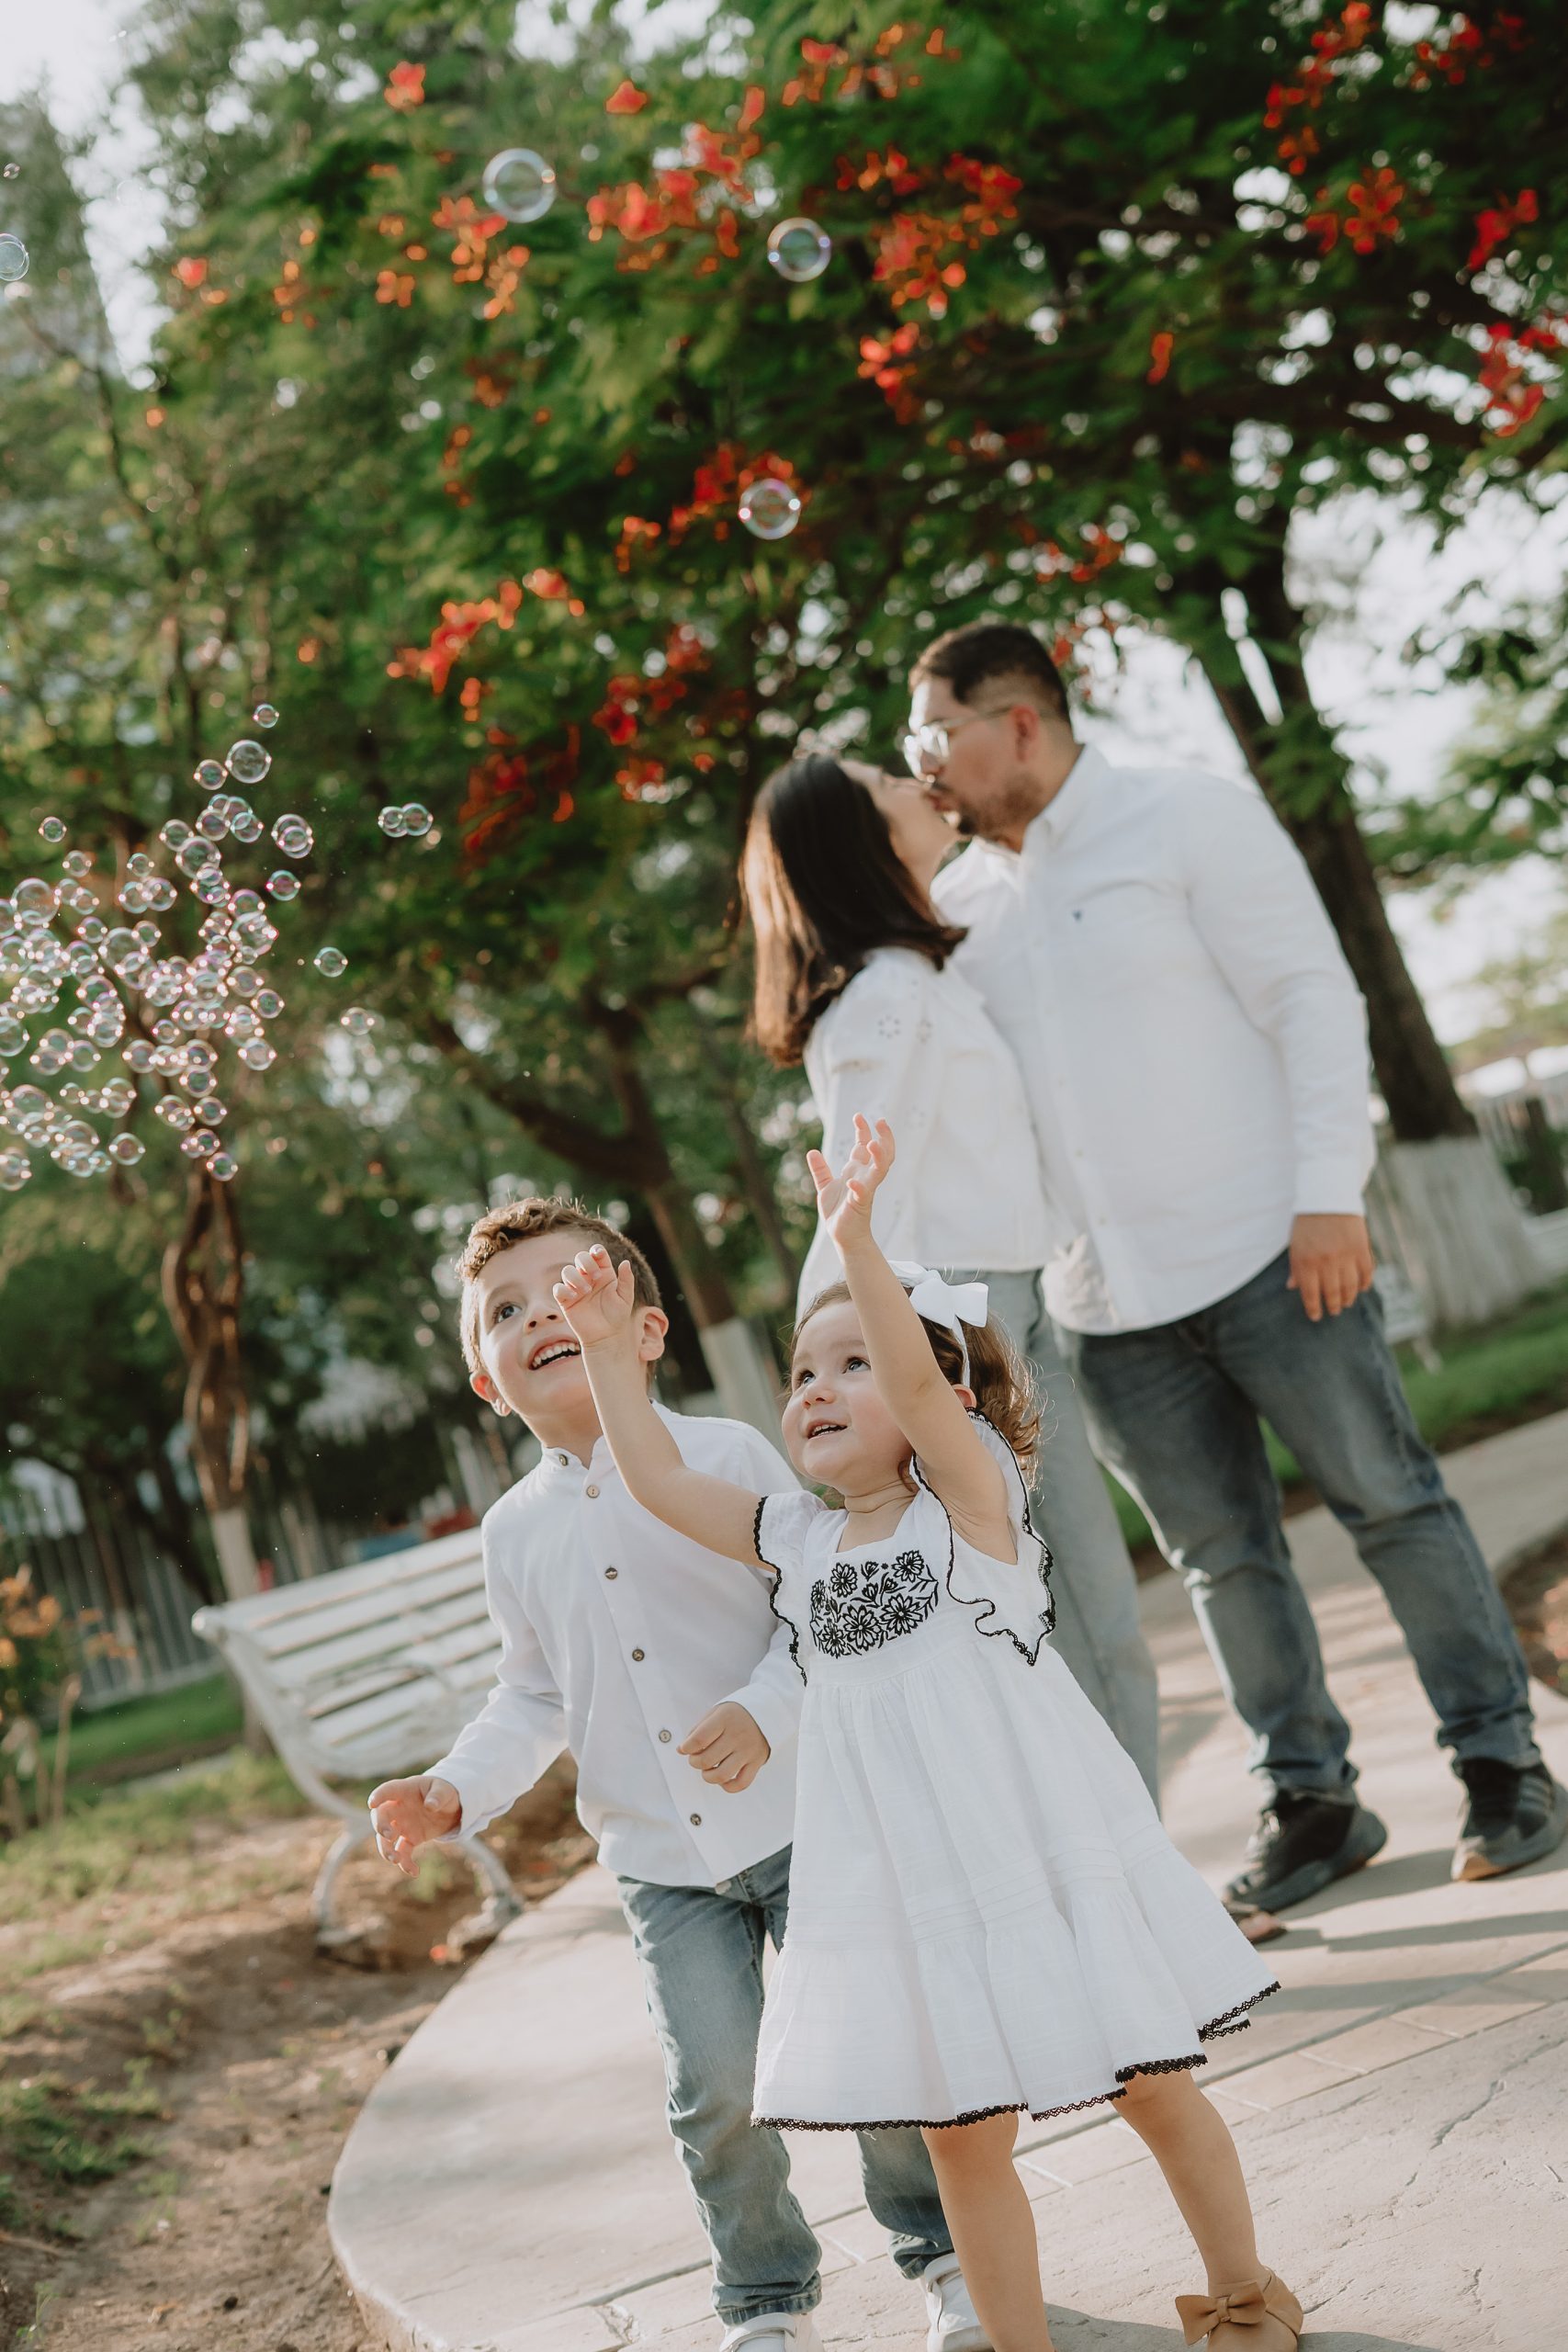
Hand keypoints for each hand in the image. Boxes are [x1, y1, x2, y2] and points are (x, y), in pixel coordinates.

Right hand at [368, 1774, 461, 1874]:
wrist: (450, 1808)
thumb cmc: (443, 1792)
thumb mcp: (445, 1789)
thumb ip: (438, 1796)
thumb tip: (430, 1806)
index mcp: (404, 1791)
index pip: (387, 1790)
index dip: (378, 1796)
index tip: (372, 1804)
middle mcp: (398, 1808)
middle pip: (380, 1816)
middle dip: (380, 1826)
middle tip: (388, 1835)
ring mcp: (402, 1825)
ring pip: (386, 1839)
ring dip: (386, 1849)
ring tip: (395, 1859)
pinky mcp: (410, 1839)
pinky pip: (403, 1852)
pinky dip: (406, 1863)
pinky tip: (414, 1872)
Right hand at [553, 1244, 634, 1349]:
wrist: (606, 1336)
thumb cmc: (617, 1316)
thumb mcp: (625, 1297)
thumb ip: (626, 1280)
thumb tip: (626, 1262)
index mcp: (603, 1273)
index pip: (597, 1254)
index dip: (596, 1250)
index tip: (598, 1254)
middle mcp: (588, 1277)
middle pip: (580, 1257)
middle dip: (586, 1262)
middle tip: (596, 1277)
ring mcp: (576, 1288)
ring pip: (567, 1271)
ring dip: (576, 1277)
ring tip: (586, 1291)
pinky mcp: (566, 1301)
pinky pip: (558, 1289)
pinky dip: (564, 1289)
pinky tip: (575, 1297)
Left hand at [679, 1702, 770, 1792]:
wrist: (767, 1712)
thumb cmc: (735, 1715)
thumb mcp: (715, 1713)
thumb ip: (697, 1730)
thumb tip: (681, 1750)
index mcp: (725, 1719)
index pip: (698, 1740)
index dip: (686, 1748)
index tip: (685, 1748)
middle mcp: (737, 1735)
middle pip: (707, 1760)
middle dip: (695, 1762)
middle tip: (696, 1758)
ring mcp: (748, 1750)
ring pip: (722, 1775)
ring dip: (708, 1776)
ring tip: (708, 1769)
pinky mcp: (757, 1762)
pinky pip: (741, 1783)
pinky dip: (728, 1786)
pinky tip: (722, 1779)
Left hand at [805, 1113, 894, 1250]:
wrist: (842, 1235)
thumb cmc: (838, 1211)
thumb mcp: (825, 1187)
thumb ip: (820, 1170)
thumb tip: (811, 1151)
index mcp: (858, 1171)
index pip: (865, 1146)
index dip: (863, 1130)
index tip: (858, 1116)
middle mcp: (865, 1177)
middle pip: (882, 1154)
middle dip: (884, 1137)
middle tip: (881, 1121)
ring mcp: (865, 1190)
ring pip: (879, 1170)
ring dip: (878, 1157)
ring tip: (872, 1143)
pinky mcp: (860, 1204)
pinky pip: (863, 1194)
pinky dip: (859, 1187)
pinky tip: (851, 1182)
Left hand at [1287, 1213, 1374, 1321]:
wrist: (1328, 1196)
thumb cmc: (1307, 1222)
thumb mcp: (1295, 1244)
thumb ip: (1296, 1267)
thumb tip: (1293, 1287)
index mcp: (1306, 1262)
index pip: (1310, 1294)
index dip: (1313, 1308)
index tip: (1315, 1316)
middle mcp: (1326, 1263)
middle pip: (1332, 1294)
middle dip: (1332, 1306)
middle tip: (1333, 1311)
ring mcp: (1346, 1257)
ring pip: (1350, 1288)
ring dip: (1348, 1298)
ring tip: (1346, 1303)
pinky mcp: (1362, 1250)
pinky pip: (1366, 1274)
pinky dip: (1364, 1284)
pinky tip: (1361, 1288)